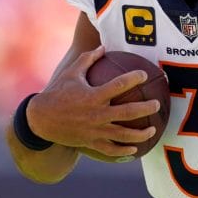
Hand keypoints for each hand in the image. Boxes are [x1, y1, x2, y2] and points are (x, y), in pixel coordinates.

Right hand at [26, 46, 161, 159]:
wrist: (40, 120)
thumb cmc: (57, 93)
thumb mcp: (71, 73)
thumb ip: (88, 59)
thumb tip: (102, 47)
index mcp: (93, 96)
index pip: (119, 85)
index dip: (134, 78)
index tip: (145, 74)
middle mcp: (96, 114)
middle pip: (128, 112)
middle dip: (146, 108)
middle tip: (157, 104)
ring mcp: (94, 130)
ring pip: (123, 135)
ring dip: (140, 134)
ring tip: (153, 130)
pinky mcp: (91, 142)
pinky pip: (110, 149)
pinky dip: (124, 150)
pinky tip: (135, 149)